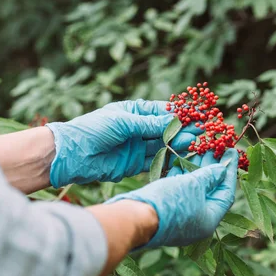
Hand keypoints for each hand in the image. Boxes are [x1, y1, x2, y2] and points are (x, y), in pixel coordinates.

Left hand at [46, 100, 196, 187]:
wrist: (73, 155)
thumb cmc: (94, 129)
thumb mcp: (123, 122)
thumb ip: (149, 124)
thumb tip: (175, 121)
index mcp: (133, 112)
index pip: (161, 111)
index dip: (179, 114)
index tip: (197, 115)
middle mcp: (137, 128)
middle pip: (165, 129)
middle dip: (183, 131)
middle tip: (202, 133)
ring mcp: (137, 147)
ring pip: (163, 146)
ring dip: (178, 146)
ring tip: (194, 145)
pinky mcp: (134, 164)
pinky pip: (155, 162)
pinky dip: (168, 161)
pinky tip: (181, 159)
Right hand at [105, 148, 238, 248]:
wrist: (134, 218)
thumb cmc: (168, 202)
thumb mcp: (192, 185)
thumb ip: (209, 175)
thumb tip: (221, 169)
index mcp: (209, 220)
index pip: (226, 193)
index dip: (229, 171)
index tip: (232, 151)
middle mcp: (197, 222)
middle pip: (210, 191)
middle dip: (213, 168)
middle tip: (215, 146)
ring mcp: (180, 218)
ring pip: (193, 190)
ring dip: (196, 170)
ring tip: (199, 149)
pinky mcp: (165, 211)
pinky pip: (179, 192)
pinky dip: (181, 177)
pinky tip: (180, 161)